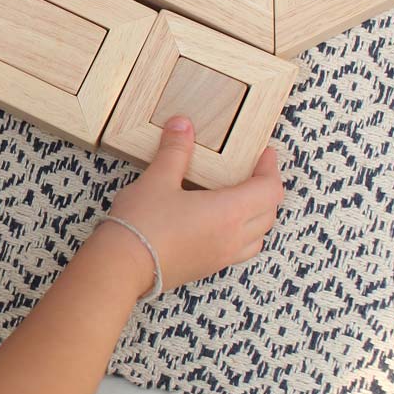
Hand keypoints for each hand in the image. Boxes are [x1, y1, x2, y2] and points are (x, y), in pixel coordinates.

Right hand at [98, 116, 283, 294]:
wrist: (123, 265)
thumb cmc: (143, 224)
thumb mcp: (158, 179)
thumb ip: (175, 151)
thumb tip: (182, 125)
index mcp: (229, 212)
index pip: (269, 190)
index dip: (271, 169)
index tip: (265, 154)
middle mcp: (232, 237)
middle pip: (269, 214)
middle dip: (267, 190)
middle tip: (254, 172)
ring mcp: (221, 256)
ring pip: (258, 236)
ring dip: (258, 216)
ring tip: (243, 199)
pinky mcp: (206, 268)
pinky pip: (239, 251)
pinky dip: (242, 235)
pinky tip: (220, 225)